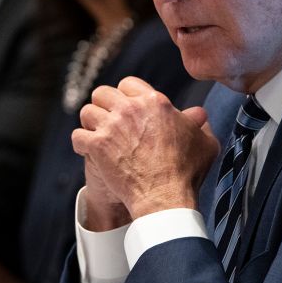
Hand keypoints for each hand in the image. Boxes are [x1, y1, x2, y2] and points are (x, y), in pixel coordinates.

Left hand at [73, 76, 219, 220]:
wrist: (165, 198)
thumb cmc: (186, 172)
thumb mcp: (204, 143)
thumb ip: (200, 124)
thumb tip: (199, 115)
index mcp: (154, 102)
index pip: (128, 84)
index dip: (126, 96)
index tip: (126, 110)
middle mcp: (130, 109)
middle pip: (102, 93)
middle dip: (104, 106)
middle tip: (108, 122)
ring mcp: (112, 126)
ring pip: (87, 112)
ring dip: (91, 124)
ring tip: (97, 135)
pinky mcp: (97, 146)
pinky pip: (77, 136)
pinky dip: (81, 144)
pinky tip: (88, 151)